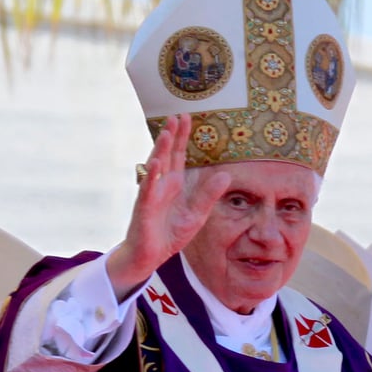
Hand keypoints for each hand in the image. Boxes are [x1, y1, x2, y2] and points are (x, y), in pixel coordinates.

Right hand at [106, 114, 231, 298]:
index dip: (182, 137)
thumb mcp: (197, 214)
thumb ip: (209, 195)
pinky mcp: (145, 208)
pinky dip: (152, 177)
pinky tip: (156, 163)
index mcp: (174, 184)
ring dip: (160, 150)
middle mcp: (161, 184)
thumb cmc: (171, 233)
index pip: (179, 155)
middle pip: (167, 155)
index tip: (186, 116)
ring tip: (166, 132)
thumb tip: (226, 175)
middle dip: (171, 136)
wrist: (151, 255)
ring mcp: (151, 194)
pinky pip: (148, 190)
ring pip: (156, 168)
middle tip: (176, 116)